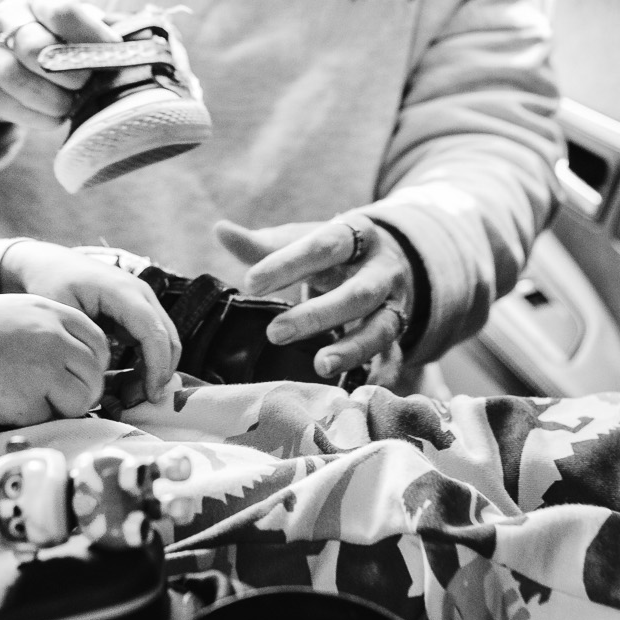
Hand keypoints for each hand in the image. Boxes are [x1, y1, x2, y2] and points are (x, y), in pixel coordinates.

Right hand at [0, 0, 119, 132]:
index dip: (93, 38)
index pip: (64, 11)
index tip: (114, 56)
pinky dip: (40, 117)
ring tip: (70, 103)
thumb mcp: (75, 29)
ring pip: (19, 79)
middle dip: (71, 74)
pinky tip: (53, 115)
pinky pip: (11, 106)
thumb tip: (139, 51)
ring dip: (55, 100)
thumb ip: (101, 36)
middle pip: (37, 48)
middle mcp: (6, 14)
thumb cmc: (54, 44)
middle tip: (86, 83)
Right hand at [0, 294, 109, 433]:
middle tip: (54, 399)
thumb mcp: (8, 314)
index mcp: (48, 310)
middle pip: (95, 371)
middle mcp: (54, 335)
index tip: (75, 377)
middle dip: (83, 389)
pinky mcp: (32, 399)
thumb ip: (44, 329)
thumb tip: (71, 358)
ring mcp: (46, 366)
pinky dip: (41, 420)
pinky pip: (56, 418)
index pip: (97, 340)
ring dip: (64, 407)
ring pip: (84, 398)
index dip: (91, 363)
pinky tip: (12, 408)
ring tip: (29, 402)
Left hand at [1, 241, 180, 405]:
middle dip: (160, 373)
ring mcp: (143, 301)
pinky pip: (154, 340)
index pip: (152, 331)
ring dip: (154, 370)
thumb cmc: (50, 285)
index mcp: (122, 291)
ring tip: (128, 396)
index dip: (157, 366)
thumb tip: (102, 374)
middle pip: (168, 338)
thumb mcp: (61, 312)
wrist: (49, 265)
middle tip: (138, 403)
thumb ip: (83, 340)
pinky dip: (148, 363)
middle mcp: (141, 293)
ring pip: (165, 341)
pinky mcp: (138, 312)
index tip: (151, 396)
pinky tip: (127, 383)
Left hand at [214, 214, 414, 378]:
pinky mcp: (399, 332)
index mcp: (355, 235)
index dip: (288, 263)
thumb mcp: (302, 240)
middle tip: (274, 334)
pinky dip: (383, 372)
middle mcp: (381, 269)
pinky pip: (395, 355)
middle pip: (357, 292)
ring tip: (319, 366)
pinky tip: (363, 389)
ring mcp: (396, 303)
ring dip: (353, 349)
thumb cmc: (330, 251)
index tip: (250, 283)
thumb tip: (220, 230)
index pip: (324, 246)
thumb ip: (262, 244)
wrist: (387, 256)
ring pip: (381, 327)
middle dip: (318, 315)